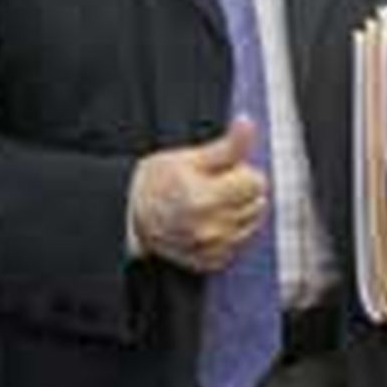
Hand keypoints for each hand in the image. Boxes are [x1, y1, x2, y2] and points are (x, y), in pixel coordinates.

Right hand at [129, 117, 268, 272]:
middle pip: (257, 204)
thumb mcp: (190, 157)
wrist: (129, 214)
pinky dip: (230, 234)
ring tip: (212, 204)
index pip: (257, 182)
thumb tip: (247, 124)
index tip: (224, 172)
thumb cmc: (157, 181)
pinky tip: (211, 223)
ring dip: (239, 213)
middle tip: (215, 186)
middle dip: (242, 192)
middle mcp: (210, 229)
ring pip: (251, 226)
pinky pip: (237, 246)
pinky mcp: (208, 262)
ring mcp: (209, 249)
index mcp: (206, 199)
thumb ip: (227, 145)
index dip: (243, 172)